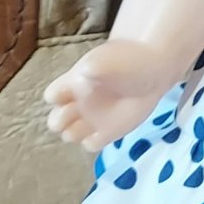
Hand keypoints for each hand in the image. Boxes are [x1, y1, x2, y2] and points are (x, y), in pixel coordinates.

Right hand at [43, 39, 174, 152]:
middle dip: (60, 120)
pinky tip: (102, 133)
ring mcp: (91, 120)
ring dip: (73, 133)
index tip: (67, 93)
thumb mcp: (109, 59)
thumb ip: (96, 66)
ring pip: (70, 134)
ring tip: (88, 124)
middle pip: (56, 120)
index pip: (52, 96)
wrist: (151, 70)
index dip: (56, 97)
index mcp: (71, 84)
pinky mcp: (107, 132)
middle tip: (75, 112)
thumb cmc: (126, 61)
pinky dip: (91, 142)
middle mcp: (77, 104)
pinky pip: (91, 144)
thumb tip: (86, 71)